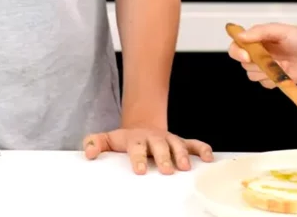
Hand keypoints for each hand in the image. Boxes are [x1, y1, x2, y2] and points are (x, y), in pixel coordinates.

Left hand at [82, 127, 213, 173]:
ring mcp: (169, 139)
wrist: (141, 127)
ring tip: (186, 167)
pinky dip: (202, 149)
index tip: (140, 170)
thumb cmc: (124, 139)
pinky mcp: (180, 142)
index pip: (137, 147)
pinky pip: (193, 143)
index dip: (139, 158)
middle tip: (167, 169)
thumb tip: (88, 153)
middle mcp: (154, 138)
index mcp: (136, 139)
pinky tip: (208, 158)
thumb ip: (94, 143)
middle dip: (164, 157)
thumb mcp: (107, 139)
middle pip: (160, 145)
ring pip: (178, 144)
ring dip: (183, 154)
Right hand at [227, 23, 296, 86]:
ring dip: (265, 72)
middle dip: (256, 63)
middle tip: (272, 58)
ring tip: (281, 63)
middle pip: (243, 64)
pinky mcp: (271, 80)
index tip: (246, 56)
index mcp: (254, 41)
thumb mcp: (280, 30)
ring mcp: (263, 68)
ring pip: (252, 76)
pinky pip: (265, 85)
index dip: (237, 53)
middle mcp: (256, 55)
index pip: (235, 48)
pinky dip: (274, 80)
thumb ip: (261, 31)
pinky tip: (284, 72)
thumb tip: (241, 35)